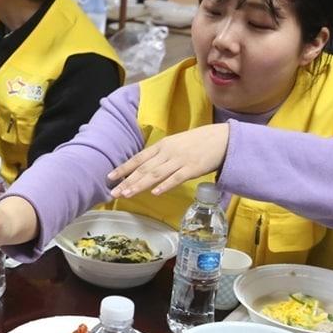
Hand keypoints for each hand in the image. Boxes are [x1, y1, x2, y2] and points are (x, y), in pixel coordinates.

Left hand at [109, 123, 229, 197]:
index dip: (124, 168)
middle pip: (144, 169)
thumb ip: (161, 156)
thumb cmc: (198, 143)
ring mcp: (180, 160)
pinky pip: (176, 178)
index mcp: (162, 145)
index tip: (110, 177)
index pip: (138, 158)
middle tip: (113, 192)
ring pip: (156, 174)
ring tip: (127, 194)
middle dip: (127, 181)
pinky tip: (155, 193)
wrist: (222, 139)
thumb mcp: (175, 145)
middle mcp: (168, 152)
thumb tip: (145, 168)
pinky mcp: (193, 168)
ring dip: (140, 185)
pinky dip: (165, 185)